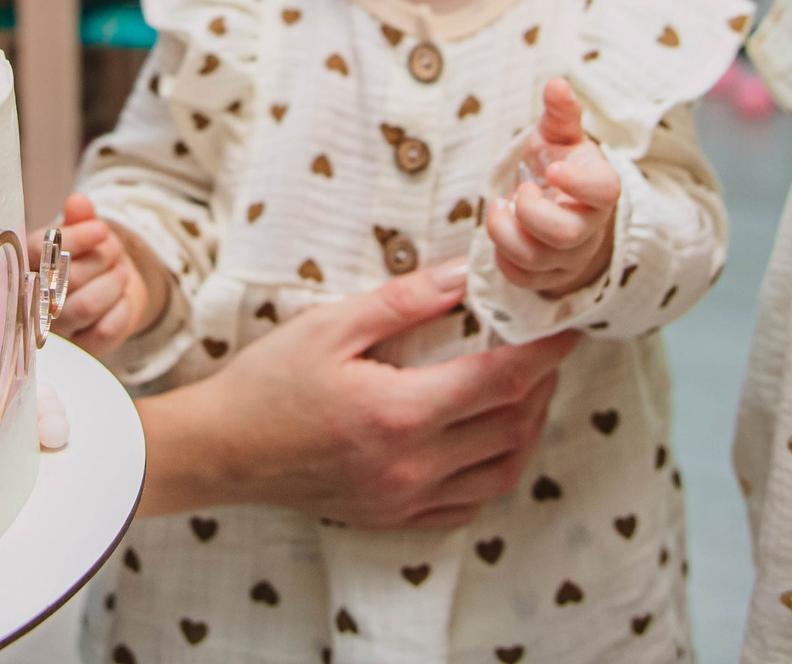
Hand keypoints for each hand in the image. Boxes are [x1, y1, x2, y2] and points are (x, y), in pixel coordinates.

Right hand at [40, 194, 156, 357]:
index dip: (74, 239)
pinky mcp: (82, 349)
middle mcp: (33, 301)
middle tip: (114, 248)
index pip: (39, 251)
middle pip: (66, 279)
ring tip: (119, 271)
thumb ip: (80, 217)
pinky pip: (105, 330)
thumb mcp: (85, 233)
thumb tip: (78, 201)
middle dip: (101, 258)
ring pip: (85, 306)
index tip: (101, 229)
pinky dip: (121, 306)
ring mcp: (56, 330)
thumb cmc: (90, 258)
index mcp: (27, 265)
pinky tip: (121, 296)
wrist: (112, 291)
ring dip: (112, 282)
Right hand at [137, 264, 576, 530]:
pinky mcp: (395, 517)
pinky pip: (471, 502)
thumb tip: (466, 274)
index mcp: (399, 413)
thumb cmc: (268, 382)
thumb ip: (405, 301)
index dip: (545, 352)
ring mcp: (406, 499)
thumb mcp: (330, 326)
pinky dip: (496, 469)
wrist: (222, 451)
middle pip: (512, 425)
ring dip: (527, 428)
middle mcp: (412, 465)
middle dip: (542, 383)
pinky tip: (492, 438)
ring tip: (526, 389)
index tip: (569, 326)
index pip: (501, 380)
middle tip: (546, 347)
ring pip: (502, 469)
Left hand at [483, 79, 619, 296]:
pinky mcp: (545, 278)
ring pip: (536, 260)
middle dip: (532, 214)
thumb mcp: (559, 136)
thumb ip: (560, 113)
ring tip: (499, 207)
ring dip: (506, 233)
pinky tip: (502, 227)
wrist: (559, 208)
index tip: (552, 168)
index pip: (603, 193)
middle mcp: (588, 228)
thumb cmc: (558, 166)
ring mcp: (567, 257)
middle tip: (518, 191)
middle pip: (566, 235)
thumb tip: (557, 83)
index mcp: (599, 189)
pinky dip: (501, 255)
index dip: (578, 184)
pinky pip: (520, 277)